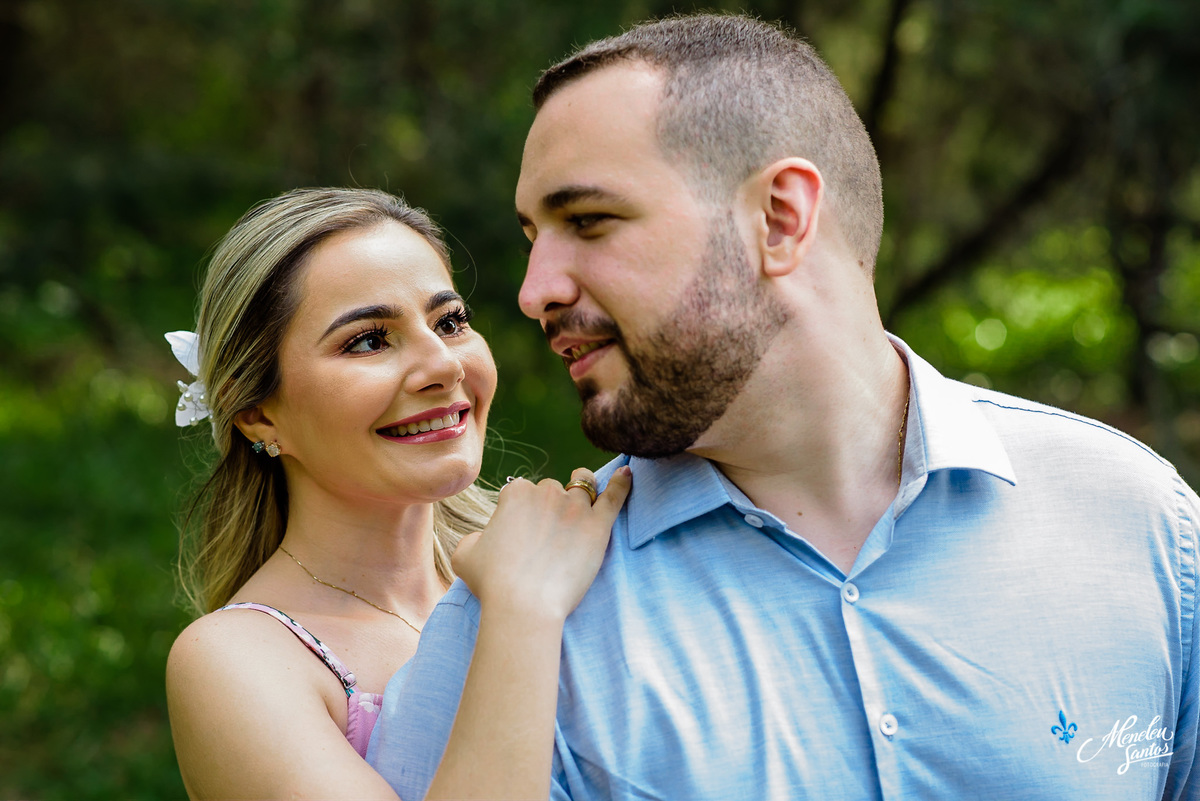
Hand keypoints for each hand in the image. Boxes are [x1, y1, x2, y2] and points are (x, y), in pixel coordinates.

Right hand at [451, 466, 631, 621]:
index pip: (523, 492)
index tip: (522, 535)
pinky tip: (628, 472)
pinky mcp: (598, 525)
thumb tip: (485, 537)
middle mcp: (546, 493)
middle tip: (546, 539)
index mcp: (516, 494)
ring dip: (581, 495)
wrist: (524, 605)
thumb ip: (475, 536)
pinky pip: (614, 496)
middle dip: (550, 508)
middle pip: (552, 490)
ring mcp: (575, 507)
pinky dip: (622, 483)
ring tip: (580, 513)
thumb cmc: (492, 582)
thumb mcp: (465, 554)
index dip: (523, 513)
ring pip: (582, 488)